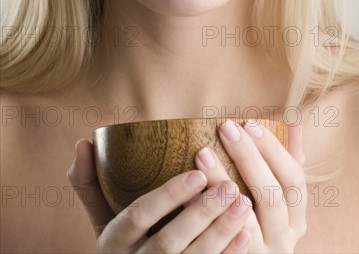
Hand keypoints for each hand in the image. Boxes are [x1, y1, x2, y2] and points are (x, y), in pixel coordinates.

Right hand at [67, 138, 252, 252]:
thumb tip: (84, 141)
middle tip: (229, 187)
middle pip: (169, 242)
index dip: (167, 196)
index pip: (138, 216)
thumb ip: (90, 184)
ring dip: (221, 234)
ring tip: (243, 204)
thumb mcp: (101, 220)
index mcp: (114, 242)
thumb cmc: (122, 246)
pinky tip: (247, 234)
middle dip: (201, 215)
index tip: (196, 174)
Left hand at [191, 120, 306, 252]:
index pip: (294, 179)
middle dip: (249, 158)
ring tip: (203, 153)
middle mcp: (283, 240)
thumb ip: (285, 161)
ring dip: (223, 182)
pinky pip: (220, 240)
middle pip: (272, 196)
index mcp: (296, 219)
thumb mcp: (276, 196)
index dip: (274, 150)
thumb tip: (294, 121)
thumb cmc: (257, 222)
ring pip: (243, 219)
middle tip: (226, 128)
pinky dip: (205, 214)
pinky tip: (188, 191)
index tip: (249, 123)